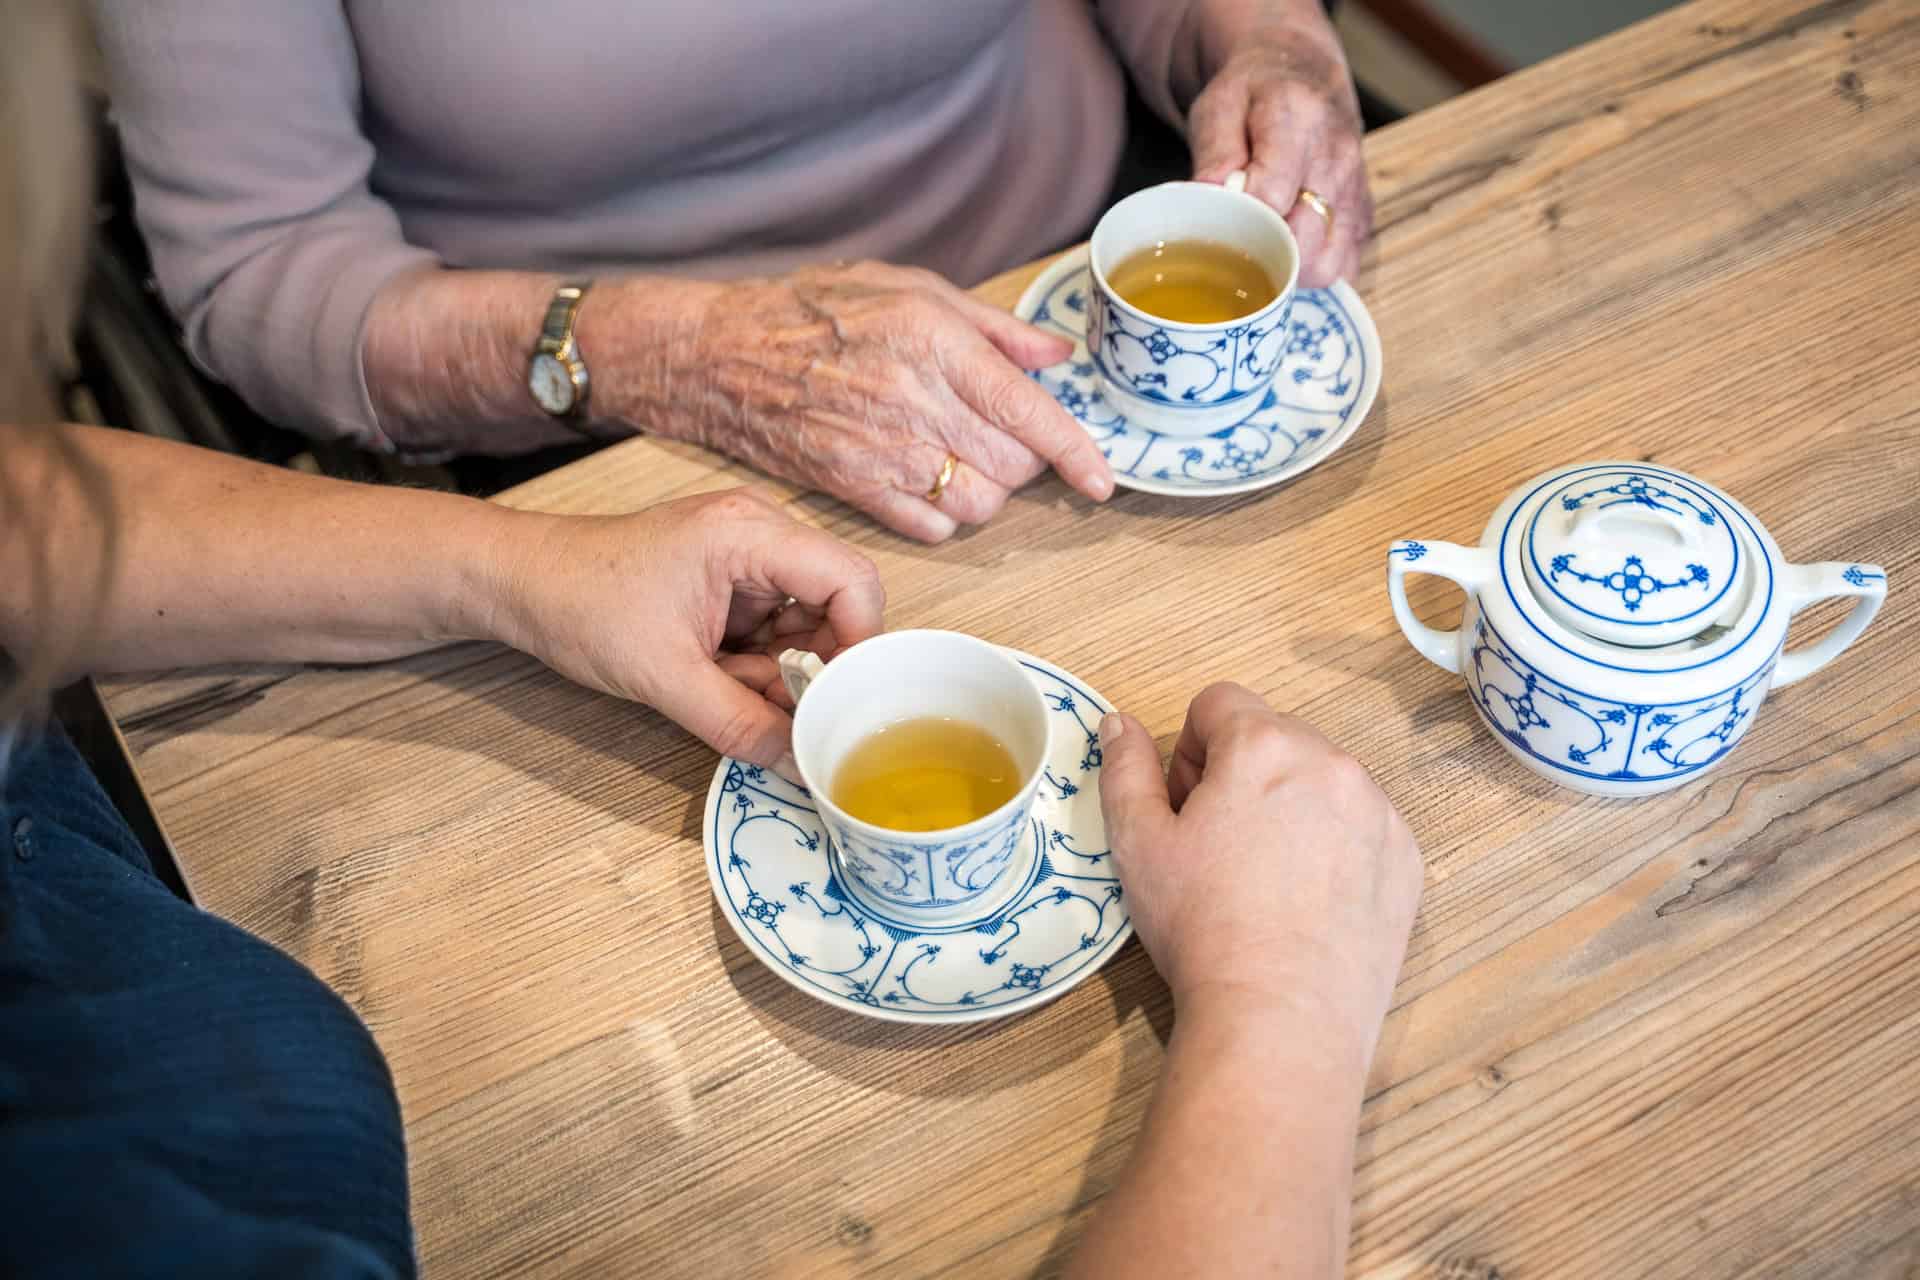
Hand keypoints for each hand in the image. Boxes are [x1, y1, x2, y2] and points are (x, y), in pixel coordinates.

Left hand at [486, 488, 884, 770]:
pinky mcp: (730, 582)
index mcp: (750, 534)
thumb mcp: (664, 677)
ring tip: (733, 693)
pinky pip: (772, 629)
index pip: (851, 581)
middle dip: (815, 666)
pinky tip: (720, 682)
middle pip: (835, 604)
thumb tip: (799, 765)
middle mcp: (759, 534)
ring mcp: (745, 558)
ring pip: (804, 625)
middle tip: (785, 712)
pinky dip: (758, 666)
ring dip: (782, 672)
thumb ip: (739, 723)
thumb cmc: (580, 603)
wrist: (519, 583)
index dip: (859, 643)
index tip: (840, 699)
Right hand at [621, 261, 1114, 542]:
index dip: (1075, 451)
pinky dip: (947, 515)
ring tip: (970, 459)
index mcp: (933, 342)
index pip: (1027, 410)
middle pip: (1012, 465)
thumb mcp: (907, 286)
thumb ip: (991, 326)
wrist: (722, 355)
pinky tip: (931, 482)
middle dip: (1028, 460)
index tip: (1102, 478)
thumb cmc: (813, 310)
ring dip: (991, 492)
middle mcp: (913, 402)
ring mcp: (882, 453)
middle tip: (1007, 436)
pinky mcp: (855, 491)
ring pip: (979, 505)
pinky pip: (932, 527)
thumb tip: (1057, 358)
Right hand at [1096, 683, 1419, 1045]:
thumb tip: (1121, 723)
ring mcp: (1377, 811)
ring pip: (1320, 780)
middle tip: (1218, 849)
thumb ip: (1125, 769)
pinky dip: (1334, 847)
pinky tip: (1305, 902)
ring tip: (1264, 881)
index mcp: (1263, 746)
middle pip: (1273, 738)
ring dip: (1290, 807)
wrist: (1280, 1015)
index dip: (1188, 752)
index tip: (1186, 809)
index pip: (1217, 704)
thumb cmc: (1203, 927)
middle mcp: (1331, 762)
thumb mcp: (1137, 843)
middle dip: (1241, 776)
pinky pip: (1362, 825)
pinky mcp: (1405, 859)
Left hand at [1188, 16, 1372, 287]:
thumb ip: (1215, 153)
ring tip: (1262, 250)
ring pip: (1329, 267)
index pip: (1272, 197)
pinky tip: (1286, 253)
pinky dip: (1312, 272)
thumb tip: (1210, 198)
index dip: (1240, 223)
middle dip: (1263, 257)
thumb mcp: (1218, 105)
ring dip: (1291, 273)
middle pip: (1304, 245)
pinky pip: (1343, 266)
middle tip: (1234, 245)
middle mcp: (1339, 159)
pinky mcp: (1364, 215)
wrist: (1300, 71)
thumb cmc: (1252, 93)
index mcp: (1299, 123)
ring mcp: (1357, 191)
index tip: (1218, 226)